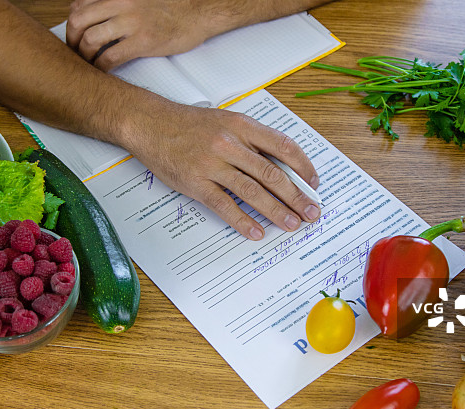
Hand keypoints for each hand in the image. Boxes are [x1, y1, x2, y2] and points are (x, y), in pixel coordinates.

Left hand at [66, 0, 209, 70]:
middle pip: (79, 21)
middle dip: (72, 40)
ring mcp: (131, 22)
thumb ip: (116, 3)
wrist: (198, 12)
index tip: (74, 36)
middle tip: (75, 52)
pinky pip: (110, 57)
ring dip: (84, 56)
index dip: (72, 23)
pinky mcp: (142, 41)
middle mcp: (120, 4)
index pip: (80, 5)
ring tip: (87, 64)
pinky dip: (101, 67)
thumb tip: (97, 13)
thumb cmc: (171, 7)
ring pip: (91, 39)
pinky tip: (102, 71)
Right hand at [121, 102, 320, 239]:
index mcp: (241, 126)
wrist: (150, 124)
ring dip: (276, 211)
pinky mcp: (196, 182)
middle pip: (272, 173)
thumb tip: (281, 167)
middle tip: (311, 212)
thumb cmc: (189, 125)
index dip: (303, 167)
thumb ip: (252, 141)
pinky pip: (224, 205)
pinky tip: (256, 231)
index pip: (283, 146)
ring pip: (252, 191)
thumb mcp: (226, 122)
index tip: (314, 184)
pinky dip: (242, 221)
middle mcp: (229, 144)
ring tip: (291, 224)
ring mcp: (212, 164)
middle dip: (296, 196)